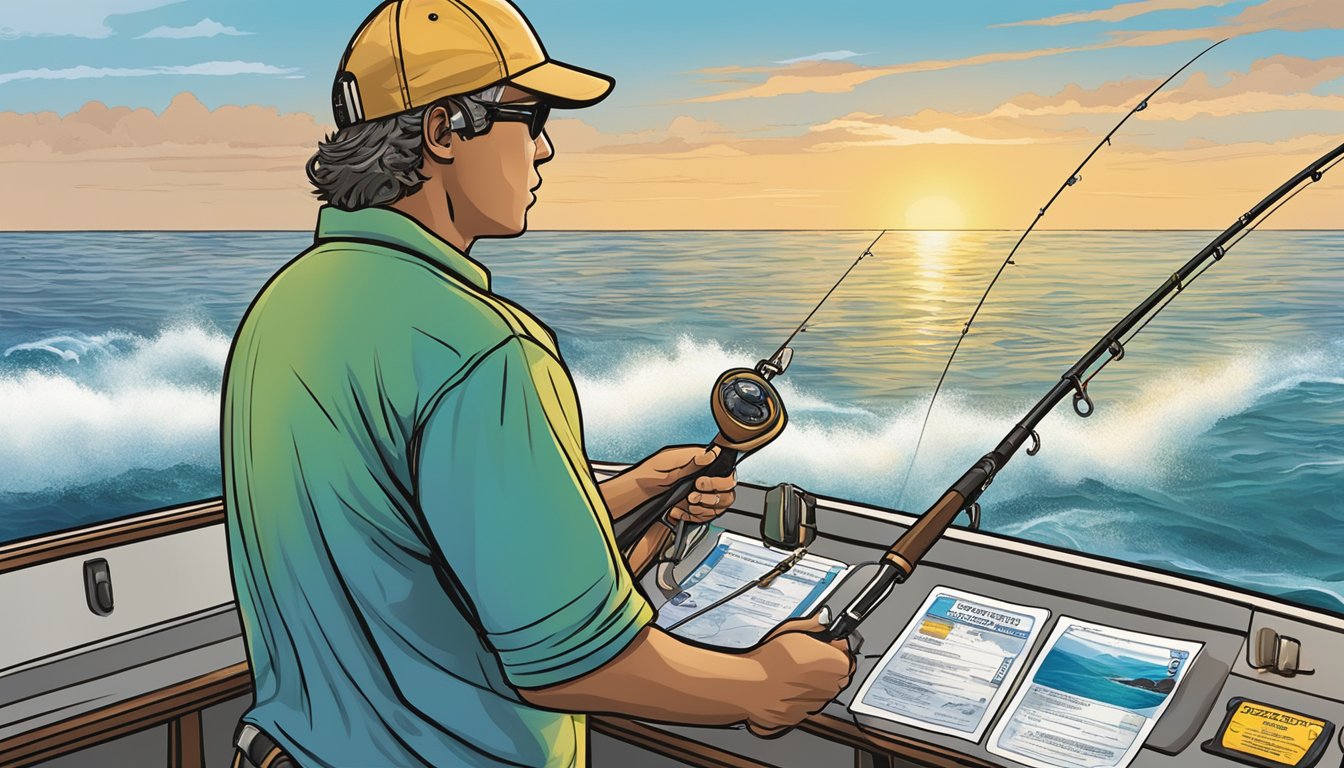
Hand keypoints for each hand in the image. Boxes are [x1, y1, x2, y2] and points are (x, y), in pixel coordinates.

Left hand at [633, 445, 735, 523]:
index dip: (715, 480)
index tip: (700, 483)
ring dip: (704, 507)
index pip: (724, 469)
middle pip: (728, 489)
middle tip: (693, 495)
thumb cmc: (648, 474)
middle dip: (712, 496)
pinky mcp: (696, 506)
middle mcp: (704, 477)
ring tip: (687, 503)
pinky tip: (680, 511)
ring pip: (721, 504)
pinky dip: (693, 516)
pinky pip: (707, 515)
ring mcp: (702, 493)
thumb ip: (690, 459)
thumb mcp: (667, 463)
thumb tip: (710, 454)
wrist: (637, 492)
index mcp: (699, 462)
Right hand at [741, 615, 854, 737]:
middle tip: (808, 658)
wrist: (746, 686)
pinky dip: (799, 698)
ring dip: (814, 683)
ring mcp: (815, 704)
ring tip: (791, 672)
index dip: (837, 650)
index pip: (848, 657)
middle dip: (827, 667)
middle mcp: (829, 687)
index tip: (828, 645)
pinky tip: (784, 686)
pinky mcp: (800, 716)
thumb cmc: (767, 660)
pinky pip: (805, 706)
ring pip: (822, 692)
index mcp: (833, 664)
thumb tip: (823, 621)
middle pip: (838, 676)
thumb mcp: (792, 631)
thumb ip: (815, 626)